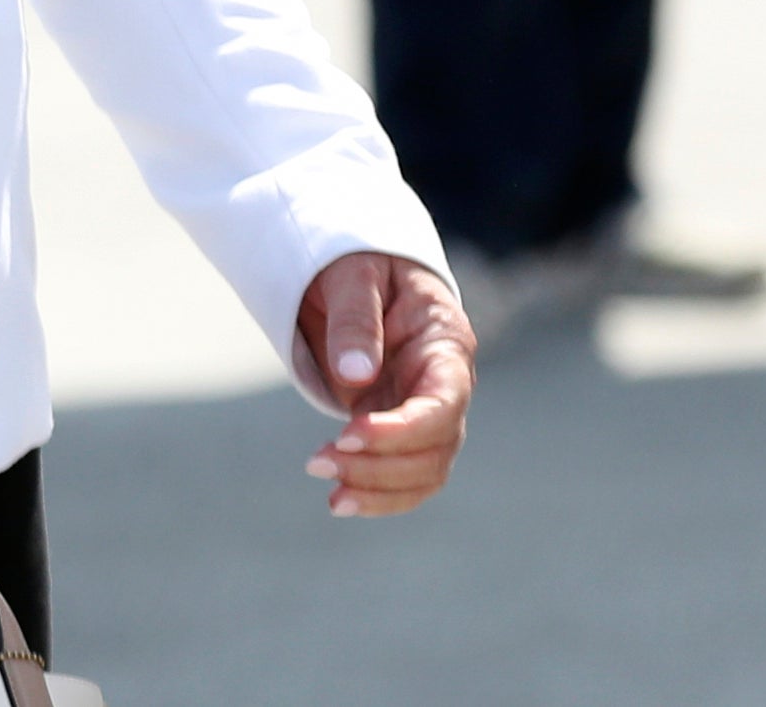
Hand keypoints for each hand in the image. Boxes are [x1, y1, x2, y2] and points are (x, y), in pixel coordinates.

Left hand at [294, 250, 472, 518]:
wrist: (358, 277)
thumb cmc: (360, 267)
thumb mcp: (354, 275)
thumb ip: (357, 319)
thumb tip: (356, 376)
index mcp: (445, 341)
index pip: (444, 402)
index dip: (402, 430)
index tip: (348, 434)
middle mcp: (447, 383)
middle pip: (438, 448)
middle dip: (381, 466)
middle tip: (318, 461)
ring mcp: (428, 410)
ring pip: (426, 472)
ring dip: (379, 489)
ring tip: (330, 495)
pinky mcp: (402, 430)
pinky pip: (406, 477)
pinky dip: (379, 496)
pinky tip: (340, 500)